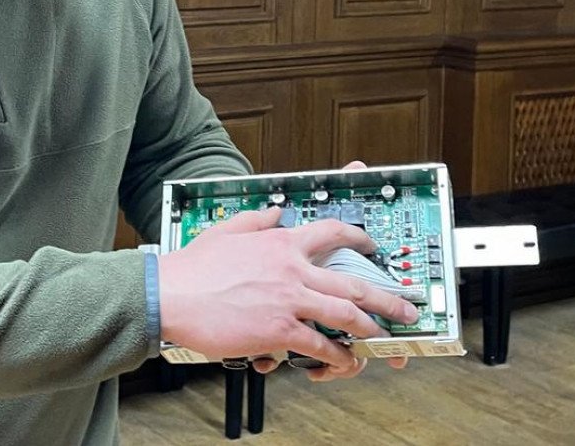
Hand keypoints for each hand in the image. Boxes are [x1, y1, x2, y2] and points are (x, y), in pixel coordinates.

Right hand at [158, 203, 418, 377]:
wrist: (171, 294)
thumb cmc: (192, 268)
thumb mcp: (226, 230)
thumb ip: (255, 220)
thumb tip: (274, 212)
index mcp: (280, 243)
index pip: (332, 233)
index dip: (359, 239)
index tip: (371, 247)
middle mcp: (292, 268)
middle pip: (353, 283)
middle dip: (387, 298)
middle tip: (404, 307)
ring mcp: (289, 299)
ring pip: (346, 316)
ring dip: (371, 330)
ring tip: (383, 338)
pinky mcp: (279, 329)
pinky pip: (320, 345)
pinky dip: (336, 355)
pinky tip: (343, 361)